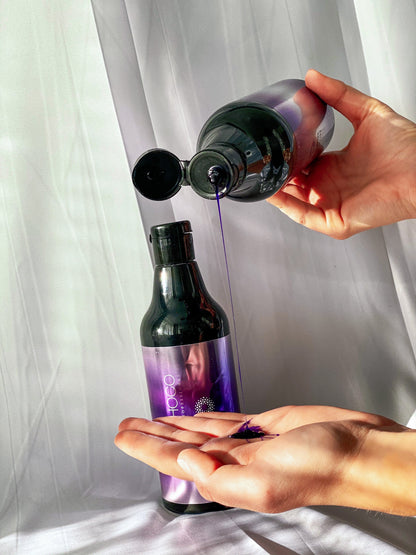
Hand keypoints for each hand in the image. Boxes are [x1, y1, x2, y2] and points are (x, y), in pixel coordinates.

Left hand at [115, 405, 415, 514]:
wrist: (355, 451)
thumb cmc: (320, 469)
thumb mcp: (265, 482)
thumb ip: (220, 475)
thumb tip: (184, 459)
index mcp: (228, 476)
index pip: (174, 460)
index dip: (146, 448)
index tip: (123, 435)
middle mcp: (232, 460)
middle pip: (180, 445)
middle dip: (151, 435)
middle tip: (126, 424)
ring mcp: (247, 442)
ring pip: (199, 432)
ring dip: (172, 425)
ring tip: (150, 419)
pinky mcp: (263, 426)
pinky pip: (224, 421)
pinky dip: (204, 418)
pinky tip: (193, 417)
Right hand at [268, 70, 415, 238]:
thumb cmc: (405, 148)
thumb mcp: (367, 112)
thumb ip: (339, 94)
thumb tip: (313, 77)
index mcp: (334, 165)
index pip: (301, 163)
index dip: (284, 155)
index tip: (267, 143)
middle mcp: (330, 186)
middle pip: (293, 183)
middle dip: (274, 173)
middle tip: (257, 159)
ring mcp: (332, 205)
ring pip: (294, 202)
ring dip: (275, 190)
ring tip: (258, 176)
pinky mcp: (336, 221)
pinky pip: (305, 217)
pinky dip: (288, 207)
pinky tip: (275, 193)